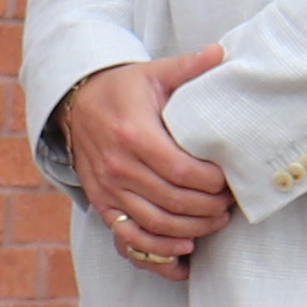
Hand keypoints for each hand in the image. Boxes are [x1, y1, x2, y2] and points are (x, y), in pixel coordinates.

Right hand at [61, 49, 237, 273]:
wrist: (76, 103)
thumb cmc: (123, 89)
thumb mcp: (154, 73)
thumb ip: (189, 67)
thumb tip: (221, 53)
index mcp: (133, 133)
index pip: (181, 171)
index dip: (212, 183)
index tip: (230, 180)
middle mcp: (117, 166)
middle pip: (173, 202)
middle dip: (210, 209)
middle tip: (230, 204)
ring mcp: (107, 188)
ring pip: (155, 224)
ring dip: (191, 230)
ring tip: (215, 221)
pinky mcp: (102, 203)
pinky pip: (129, 238)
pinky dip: (157, 252)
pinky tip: (184, 250)